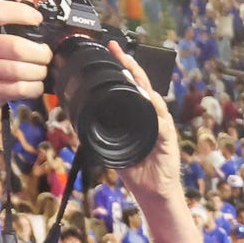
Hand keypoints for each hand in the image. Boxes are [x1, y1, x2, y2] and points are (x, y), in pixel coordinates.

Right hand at [0, 0, 48, 138]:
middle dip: (40, 53)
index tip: (38, 19)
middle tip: (46, 56)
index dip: (23, 13)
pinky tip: (33, 86)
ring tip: (41, 72)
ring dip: (39, 72)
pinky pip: (19, 88)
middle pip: (16, 46)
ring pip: (20, 69)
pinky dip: (33, 88)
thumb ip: (4, 14)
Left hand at [105, 42, 185, 210]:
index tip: (110, 52)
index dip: (122, 69)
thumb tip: (75, 121)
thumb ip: (99, 133)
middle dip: (131, 66)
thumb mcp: (112, 148)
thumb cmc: (136, 170)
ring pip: (151, 98)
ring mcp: (161, 126)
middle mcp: (152, 116)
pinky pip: (160, 121)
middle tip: (117, 50)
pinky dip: (153, 109)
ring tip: (129, 68)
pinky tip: (147, 99)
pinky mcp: (168, 139)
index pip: (131, 88)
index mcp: (139, 116)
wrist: (153, 192)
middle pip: (142, 85)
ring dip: (141, 82)